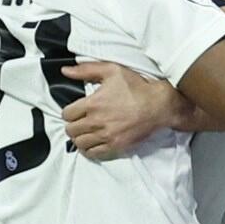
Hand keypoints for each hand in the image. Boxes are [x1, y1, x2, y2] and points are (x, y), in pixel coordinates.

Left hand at [61, 62, 194, 159]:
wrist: (158, 105)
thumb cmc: (136, 87)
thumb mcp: (111, 70)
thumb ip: (86, 70)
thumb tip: (66, 71)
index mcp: (92, 103)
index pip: (67, 114)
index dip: (68, 112)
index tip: (74, 111)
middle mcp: (96, 122)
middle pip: (71, 130)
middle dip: (72, 125)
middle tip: (78, 122)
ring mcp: (106, 136)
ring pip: (80, 143)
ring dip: (79, 138)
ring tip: (84, 133)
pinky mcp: (116, 146)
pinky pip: (94, 154)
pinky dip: (89, 150)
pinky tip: (92, 144)